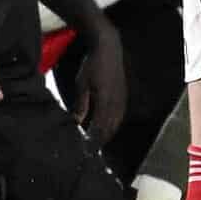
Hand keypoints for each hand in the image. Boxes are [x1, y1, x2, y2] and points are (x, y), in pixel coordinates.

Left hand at [73, 24, 126, 145]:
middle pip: (110, 129)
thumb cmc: (93, 65)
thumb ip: (80, 104)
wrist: (110, 48)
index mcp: (105, 101)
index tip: (86, 150)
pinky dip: (113, 125)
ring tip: (98, 143)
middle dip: (101, 141)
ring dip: (107, 134)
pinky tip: (107, 128)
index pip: (100, 128)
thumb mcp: (82, 84)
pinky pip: (120, 116)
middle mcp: (116, 103)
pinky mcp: (124, 96)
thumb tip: (75, 122)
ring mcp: (122, 100)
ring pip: (116, 124)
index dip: (94, 141)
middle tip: (91, 151)